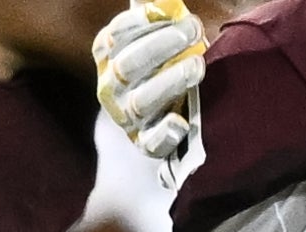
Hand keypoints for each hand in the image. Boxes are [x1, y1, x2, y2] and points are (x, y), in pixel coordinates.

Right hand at [95, 0, 206, 161]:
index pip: (119, 34)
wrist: (162, 114)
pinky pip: (153, 143)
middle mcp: (109, 86)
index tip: (177, 12)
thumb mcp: (152, 33)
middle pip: (128, 65)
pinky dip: (165, 133)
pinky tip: (181, 122)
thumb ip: (152, 9)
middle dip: (163, 45)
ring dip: (171, 81)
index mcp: (106, 53)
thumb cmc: (161, 62)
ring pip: (141, 101)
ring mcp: (126, 117)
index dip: (145, 22)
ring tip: (199, 64)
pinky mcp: (146, 144)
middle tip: (195, 30)